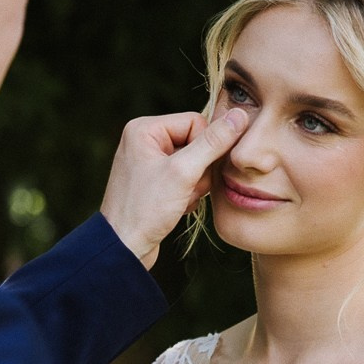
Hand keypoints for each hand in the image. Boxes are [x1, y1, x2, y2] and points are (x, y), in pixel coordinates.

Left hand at [101, 108, 248, 267]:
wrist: (124, 248)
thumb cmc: (145, 210)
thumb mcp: (183, 173)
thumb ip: (213, 143)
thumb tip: (239, 115)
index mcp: (144, 128)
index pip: (196, 121)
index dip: (206, 148)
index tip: (197, 172)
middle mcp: (145, 140)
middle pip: (197, 143)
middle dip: (200, 170)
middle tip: (186, 189)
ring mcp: (150, 162)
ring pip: (195, 163)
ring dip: (195, 185)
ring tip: (179, 200)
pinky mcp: (156, 182)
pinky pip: (185, 179)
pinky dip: (187, 194)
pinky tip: (176, 207)